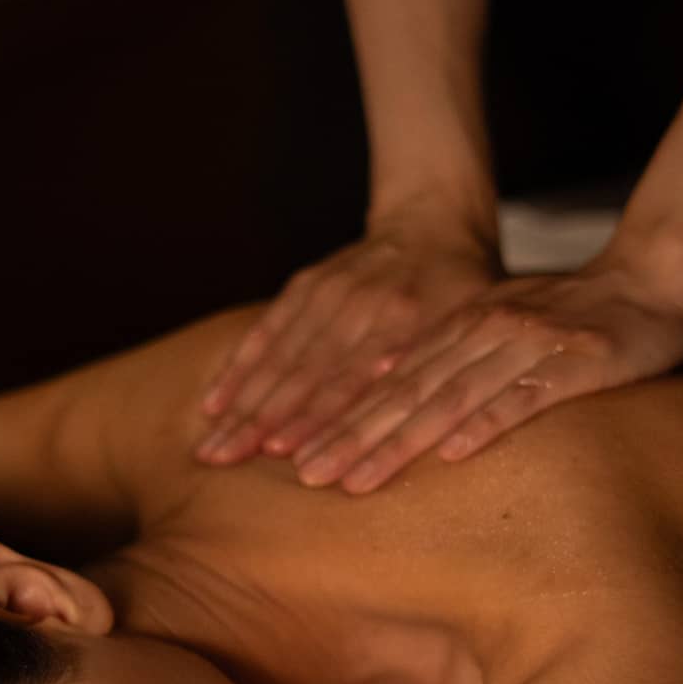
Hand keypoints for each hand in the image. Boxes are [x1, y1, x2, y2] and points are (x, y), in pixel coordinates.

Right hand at [197, 216, 498, 467]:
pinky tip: (213, 403)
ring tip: (211, 447)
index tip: (284, 457)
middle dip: (260, 422)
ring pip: (277, 357)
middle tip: (223, 461)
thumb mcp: (472, 325)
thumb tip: (430, 429)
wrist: (430, 222)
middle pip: (303, 375)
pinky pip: (265, 331)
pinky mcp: (305, 287)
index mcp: (407, 323)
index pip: (354, 381)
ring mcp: (328, 295)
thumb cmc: (459, 291)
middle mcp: (361, 308)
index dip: (317, 420)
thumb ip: (446, 371)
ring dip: (241, 404)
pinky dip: (237, 368)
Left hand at [288, 261, 682, 493]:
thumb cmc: (577, 316)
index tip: (297, 458)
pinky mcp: (572, 360)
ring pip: (448, 397)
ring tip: (358, 480)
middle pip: (405, 392)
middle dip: (351, 437)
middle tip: (306, 477)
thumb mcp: (502, 327)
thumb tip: (397, 399)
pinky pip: (520, 396)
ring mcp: (526, 343)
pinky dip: (483, 424)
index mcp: (460, 324)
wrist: (653, 280)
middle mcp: (483, 329)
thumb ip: (455, 358)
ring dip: (398, 442)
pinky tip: (450, 454)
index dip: (341, 419)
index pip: (389, 380)